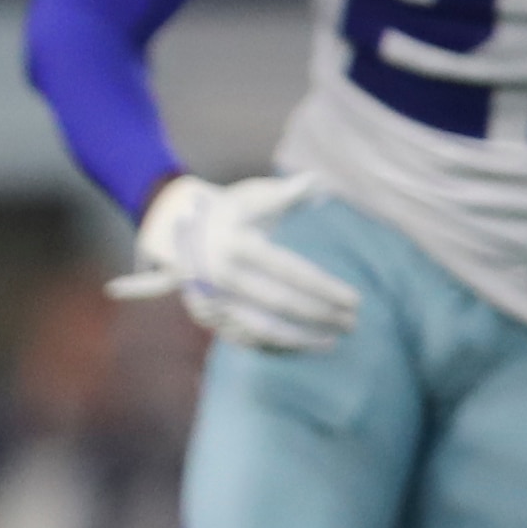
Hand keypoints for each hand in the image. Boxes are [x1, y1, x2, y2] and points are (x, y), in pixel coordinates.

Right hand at [113, 171, 360, 353]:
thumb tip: (319, 182)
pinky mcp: (205, 316)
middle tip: (352, 324)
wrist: (171, 230)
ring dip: (300, 339)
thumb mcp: (251, 196)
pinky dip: (274, 345)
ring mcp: (210, 299)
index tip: (355, 300)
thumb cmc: (226, 211)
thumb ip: (286, 192)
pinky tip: (300, 344)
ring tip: (332, 341)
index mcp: (236, 244)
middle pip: (280, 304)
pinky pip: (243, 338)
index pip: (291, 272)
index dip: (326, 289)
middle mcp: (220, 275)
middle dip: (320, 316)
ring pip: (261, 329)